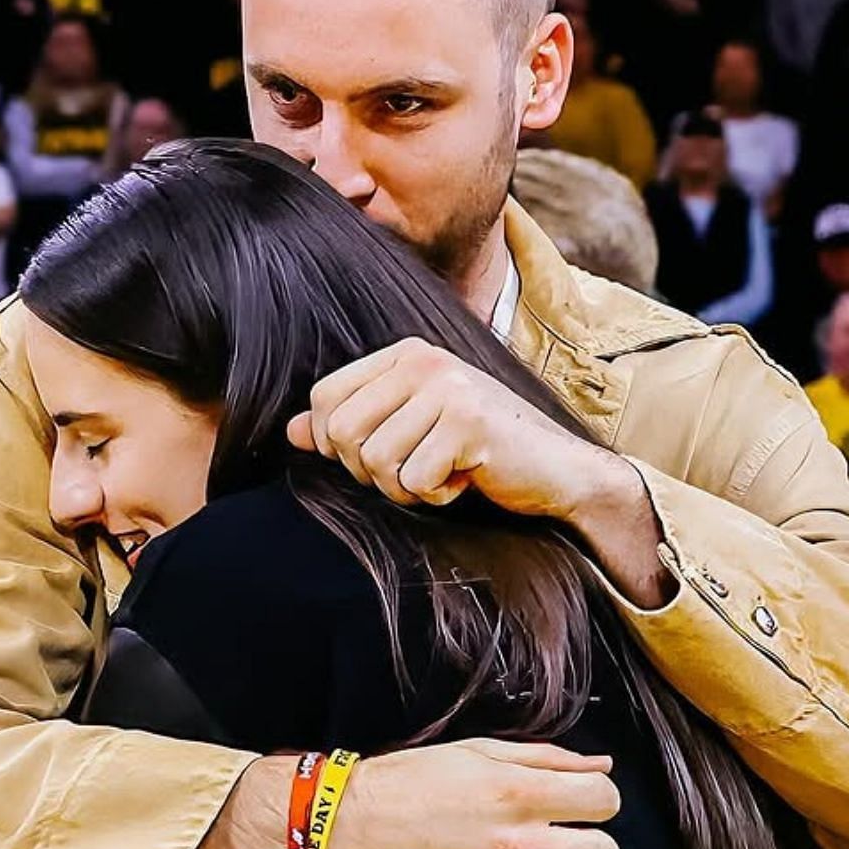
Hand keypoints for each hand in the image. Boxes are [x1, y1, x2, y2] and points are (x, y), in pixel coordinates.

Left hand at [287, 338, 624, 522]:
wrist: (558, 471)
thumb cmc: (480, 454)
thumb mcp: (410, 432)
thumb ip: (352, 426)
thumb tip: (291, 432)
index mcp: (405, 353)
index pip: (324, 397)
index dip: (337, 443)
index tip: (381, 456)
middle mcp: (424, 359)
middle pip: (340, 431)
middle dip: (370, 470)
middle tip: (415, 470)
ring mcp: (448, 387)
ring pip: (376, 460)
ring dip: (407, 487)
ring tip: (445, 472)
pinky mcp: (469, 422)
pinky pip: (415, 480)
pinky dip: (438, 495)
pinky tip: (468, 478)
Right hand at [323, 739, 620, 848]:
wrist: (345, 831)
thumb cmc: (407, 786)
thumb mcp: (475, 753)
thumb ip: (543, 759)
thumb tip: (600, 766)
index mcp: (517, 792)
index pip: (605, 799)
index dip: (598, 800)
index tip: (582, 804)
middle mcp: (516, 843)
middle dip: (591, 845)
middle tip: (565, 841)